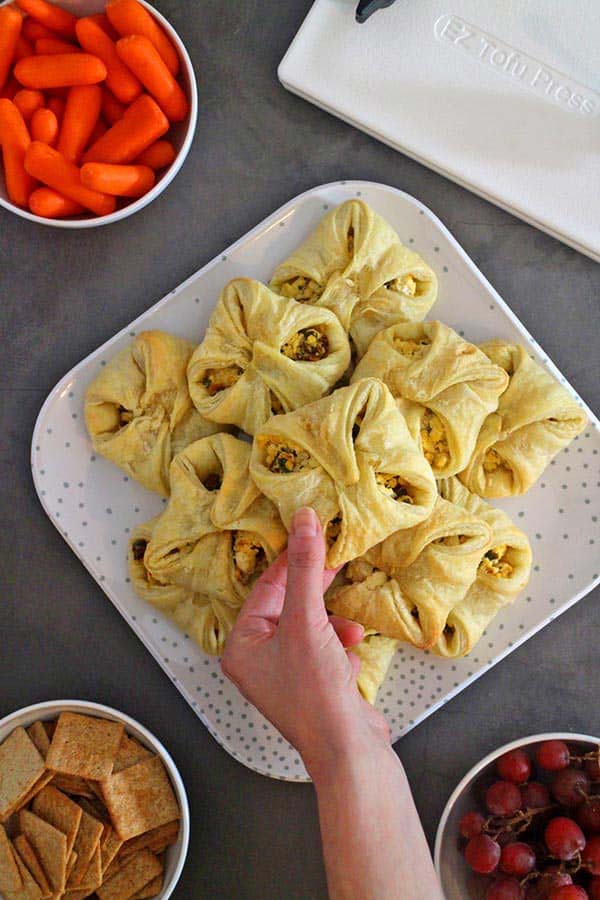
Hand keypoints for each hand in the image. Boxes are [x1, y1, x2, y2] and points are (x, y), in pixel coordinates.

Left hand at [221, 507, 391, 778]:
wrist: (349, 750)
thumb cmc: (315, 692)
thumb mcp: (308, 621)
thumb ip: (306, 569)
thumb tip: (304, 520)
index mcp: (242, 646)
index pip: (265, 589)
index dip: (291, 560)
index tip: (312, 532)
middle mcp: (258, 660)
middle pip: (288, 606)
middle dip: (316, 593)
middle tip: (335, 562)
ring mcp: (286, 674)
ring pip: (311, 626)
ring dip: (333, 625)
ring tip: (347, 632)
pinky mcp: (313, 684)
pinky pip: (325, 648)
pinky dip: (339, 647)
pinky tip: (348, 659)